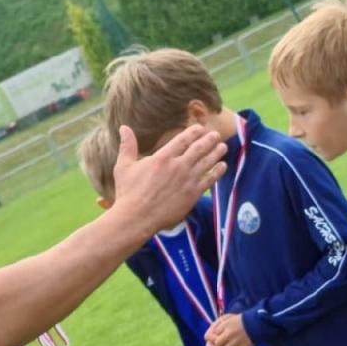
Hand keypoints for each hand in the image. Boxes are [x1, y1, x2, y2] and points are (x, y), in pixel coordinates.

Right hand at [111, 125, 225, 235]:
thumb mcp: (124, 166)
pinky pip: (210, 179)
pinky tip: (223, 166)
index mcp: (162, 157)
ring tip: (223, 146)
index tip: (200, 128)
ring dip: (217, 152)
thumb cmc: (128, 193)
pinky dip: (218, 171)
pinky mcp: (193, 194)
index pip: (183, 139)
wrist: (137, 218)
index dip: (194, 132)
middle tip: (216, 134)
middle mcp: (177, 166)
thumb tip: (123, 127)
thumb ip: (127, 146)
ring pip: (207, 162)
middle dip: (209, 139)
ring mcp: (187, 180)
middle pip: (199, 148)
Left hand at [204, 312, 250, 345]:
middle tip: (219, 344)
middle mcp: (229, 333)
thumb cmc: (240, 320)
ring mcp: (237, 341)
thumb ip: (217, 325)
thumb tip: (208, 336)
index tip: (214, 337)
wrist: (257, 323)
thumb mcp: (227, 318)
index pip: (209, 335)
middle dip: (216, 345)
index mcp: (225, 325)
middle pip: (217, 344)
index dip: (210, 337)